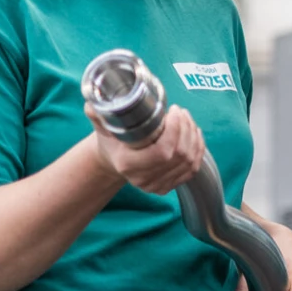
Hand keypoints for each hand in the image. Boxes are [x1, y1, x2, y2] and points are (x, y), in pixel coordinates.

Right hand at [85, 104, 204, 194]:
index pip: (162, 152)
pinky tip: (193, 133)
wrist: (114, 160)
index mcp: (127, 164)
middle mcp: (143, 179)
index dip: (175, 130)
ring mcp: (156, 186)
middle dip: (186, 128)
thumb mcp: (102, 126)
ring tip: (187, 119)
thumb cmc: (110, 140)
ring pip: (189, 161)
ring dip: (193, 136)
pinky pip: (192, 169)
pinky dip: (198, 149)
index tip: (173, 110)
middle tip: (181, 112)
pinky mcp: (168, 187)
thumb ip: (98, 114)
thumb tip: (93, 103)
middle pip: (179, 155)